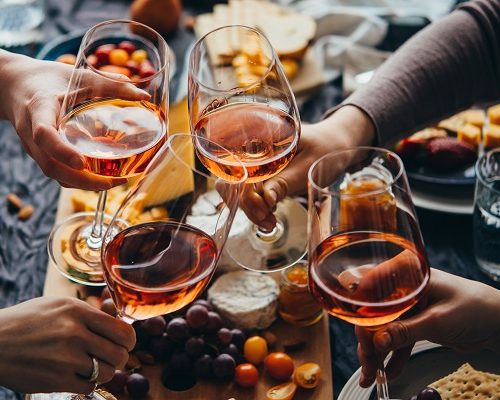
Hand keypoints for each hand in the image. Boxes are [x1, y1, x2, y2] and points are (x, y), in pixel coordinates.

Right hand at [0, 51, 147, 189]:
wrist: (14, 83)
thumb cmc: (48, 77)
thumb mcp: (78, 75)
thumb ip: (110, 85)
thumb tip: (143, 95)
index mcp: (39, 108)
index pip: (44, 135)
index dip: (62, 151)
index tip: (82, 163)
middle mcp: (31, 132)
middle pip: (50, 166)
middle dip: (82, 180)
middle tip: (113, 182)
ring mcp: (32, 146)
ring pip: (53, 173)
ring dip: (82, 184)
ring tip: (113, 182)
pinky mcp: (39, 153)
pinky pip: (55, 171)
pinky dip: (76, 179)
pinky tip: (99, 177)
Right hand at [0, 297, 134, 393]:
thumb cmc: (29, 320)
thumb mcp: (60, 305)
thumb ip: (90, 314)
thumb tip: (119, 322)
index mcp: (78, 312)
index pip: (123, 331)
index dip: (129, 340)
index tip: (126, 343)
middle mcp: (75, 334)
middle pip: (119, 354)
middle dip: (119, 357)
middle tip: (111, 356)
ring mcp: (65, 359)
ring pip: (107, 373)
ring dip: (104, 371)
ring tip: (92, 365)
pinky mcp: (56, 380)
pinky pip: (89, 387)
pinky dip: (88, 383)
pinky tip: (77, 374)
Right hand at [240, 105, 374, 229]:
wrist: (334, 145)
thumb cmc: (325, 149)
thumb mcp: (308, 166)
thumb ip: (286, 182)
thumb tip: (265, 200)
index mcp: (258, 136)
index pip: (236, 166)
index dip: (244, 190)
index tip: (264, 207)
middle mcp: (250, 149)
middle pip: (231, 180)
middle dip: (245, 204)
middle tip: (267, 219)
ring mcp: (253, 165)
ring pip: (237, 191)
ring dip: (250, 210)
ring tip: (270, 222)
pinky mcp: (259, 176)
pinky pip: (248, 194)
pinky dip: (255, 208)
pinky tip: (269, 217)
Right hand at [356, 269, 499, 387]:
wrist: (497, 323)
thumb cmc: (475, 308)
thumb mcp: (438, 320)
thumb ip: (406, 331)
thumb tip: (377, 341)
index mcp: (406, 274)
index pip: (371, 290)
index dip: (361, 313)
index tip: (362, 337)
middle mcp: (402, 287)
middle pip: (373, 314)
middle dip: (368, 341)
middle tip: (368, 363)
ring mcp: (406, 307)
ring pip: (381, 330)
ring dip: (376, 354)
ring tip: (373, 375)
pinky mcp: (412, 323)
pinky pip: (394, 340)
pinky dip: (391, 357)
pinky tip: (388, 372)